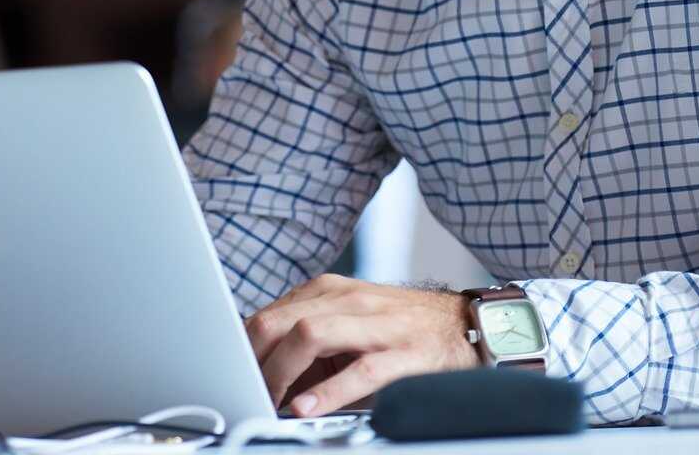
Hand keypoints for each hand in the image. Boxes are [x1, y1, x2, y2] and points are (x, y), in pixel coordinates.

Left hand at [244, 275, 477, 416]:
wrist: (466, 325)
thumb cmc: (400, 330)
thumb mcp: (348, 323)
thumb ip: (306, 339)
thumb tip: (260, 371)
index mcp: (329, 291)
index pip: (269, 314)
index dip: (243, 348)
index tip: (231, 376)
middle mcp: (349, 300)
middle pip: (281, 321)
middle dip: (254, 359)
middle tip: (246, 391)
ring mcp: (377, 324)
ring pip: (311, 334)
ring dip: (282, 372)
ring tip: (269, 399)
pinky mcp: (403, 353)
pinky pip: (360, 371)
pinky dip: (328, 391)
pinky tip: (306, 407)